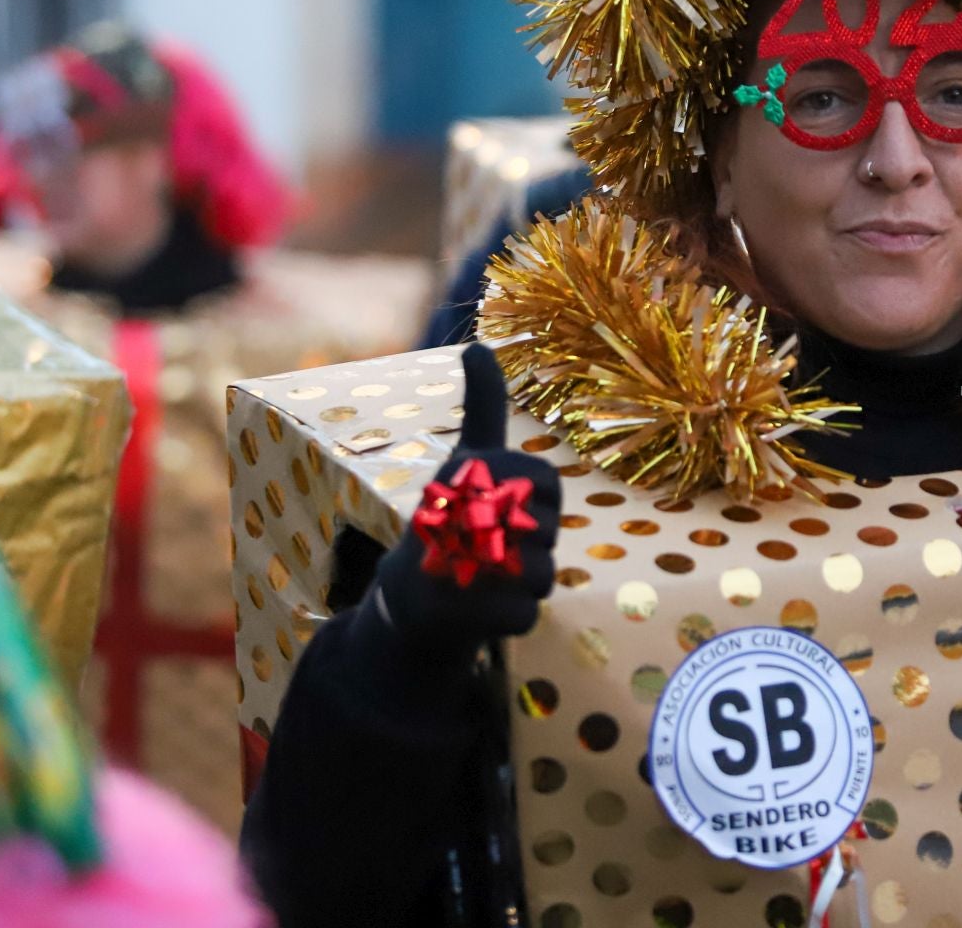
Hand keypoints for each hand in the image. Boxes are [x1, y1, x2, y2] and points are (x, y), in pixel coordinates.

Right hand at [366, 343, 560, 659]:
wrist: (413, 594)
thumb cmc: (453, 515)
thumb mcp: (470, 456)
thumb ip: (483, 405)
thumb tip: (477, 345)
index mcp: (470, 470)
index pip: (548, 479)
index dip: (541, 497)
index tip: (509, 501)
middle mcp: (462, 512)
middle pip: (549, 531)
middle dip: (535, 542)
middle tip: (497, 544)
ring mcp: (460, 566)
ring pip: (543, 575)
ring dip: (527, 580)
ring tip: (491, 575)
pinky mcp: (463, 615)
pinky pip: (525, 614)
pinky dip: (514, 615)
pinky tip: (483, 607)